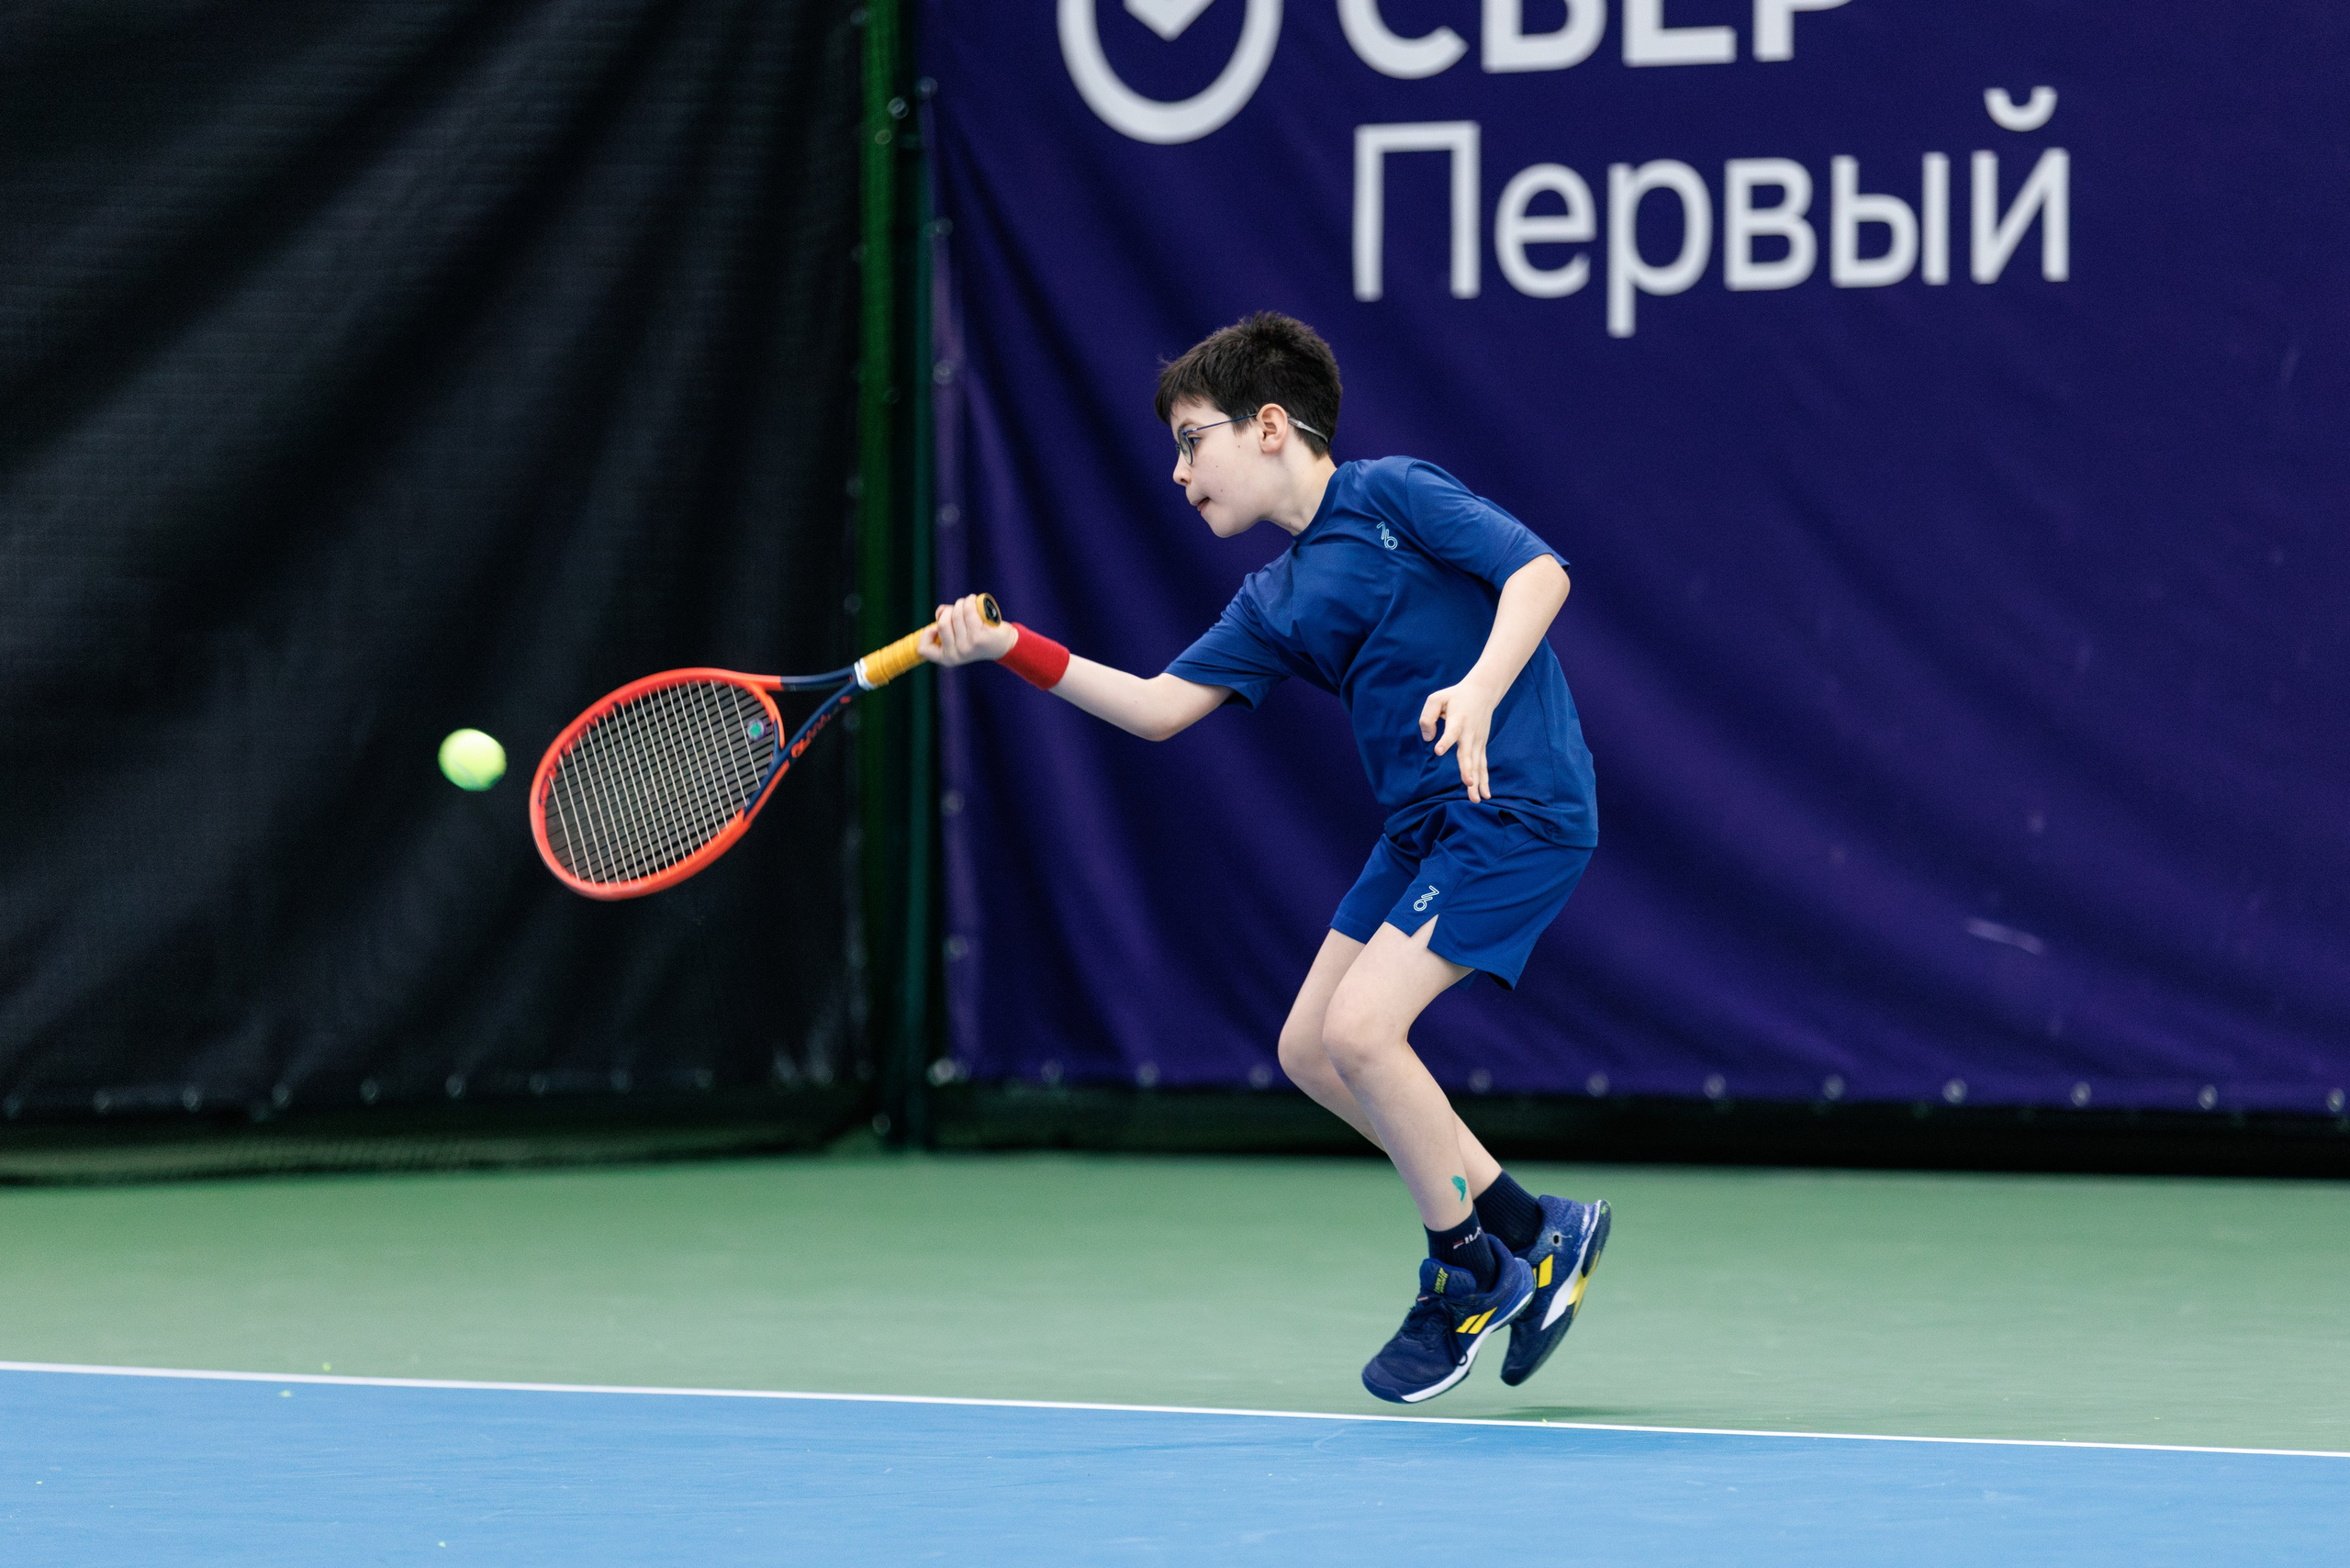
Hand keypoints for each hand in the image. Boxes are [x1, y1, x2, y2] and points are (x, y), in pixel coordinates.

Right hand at [921, 593, 1017, 666]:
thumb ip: (945, 622)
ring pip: (955, 615)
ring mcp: (967, 647)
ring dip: (961, 603)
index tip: (936, 627)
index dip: (926, 633)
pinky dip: (969, 601)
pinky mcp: (978, 637)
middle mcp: (955, 654)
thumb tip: (941, 611)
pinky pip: (968, 612)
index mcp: (947, 658)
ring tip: (968, 602)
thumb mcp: (958, 633)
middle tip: (959, 609)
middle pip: (942, 623)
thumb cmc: (978, 636)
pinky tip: (973, 600)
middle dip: (949, 611)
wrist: (1004, 644)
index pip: (923, 649)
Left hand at [1419, 680, 1499, 802]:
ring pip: (1478, 764)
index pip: (1451, 732)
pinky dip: (1484, 780)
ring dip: (1478, 782)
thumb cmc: (1455, 696)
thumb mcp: (1436, 698)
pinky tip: (1485, 795)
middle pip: (1468, 754)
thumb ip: (1427, 716)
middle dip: (1468, 770)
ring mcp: (1478, 741)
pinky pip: (1482, 766)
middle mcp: (1469, 733)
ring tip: (1477, 799)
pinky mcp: (1481, 746)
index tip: (1439, 750)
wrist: (1483, 692)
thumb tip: (1428, 738)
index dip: (1445, 741)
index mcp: (1457, 720)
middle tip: (1469, 783)